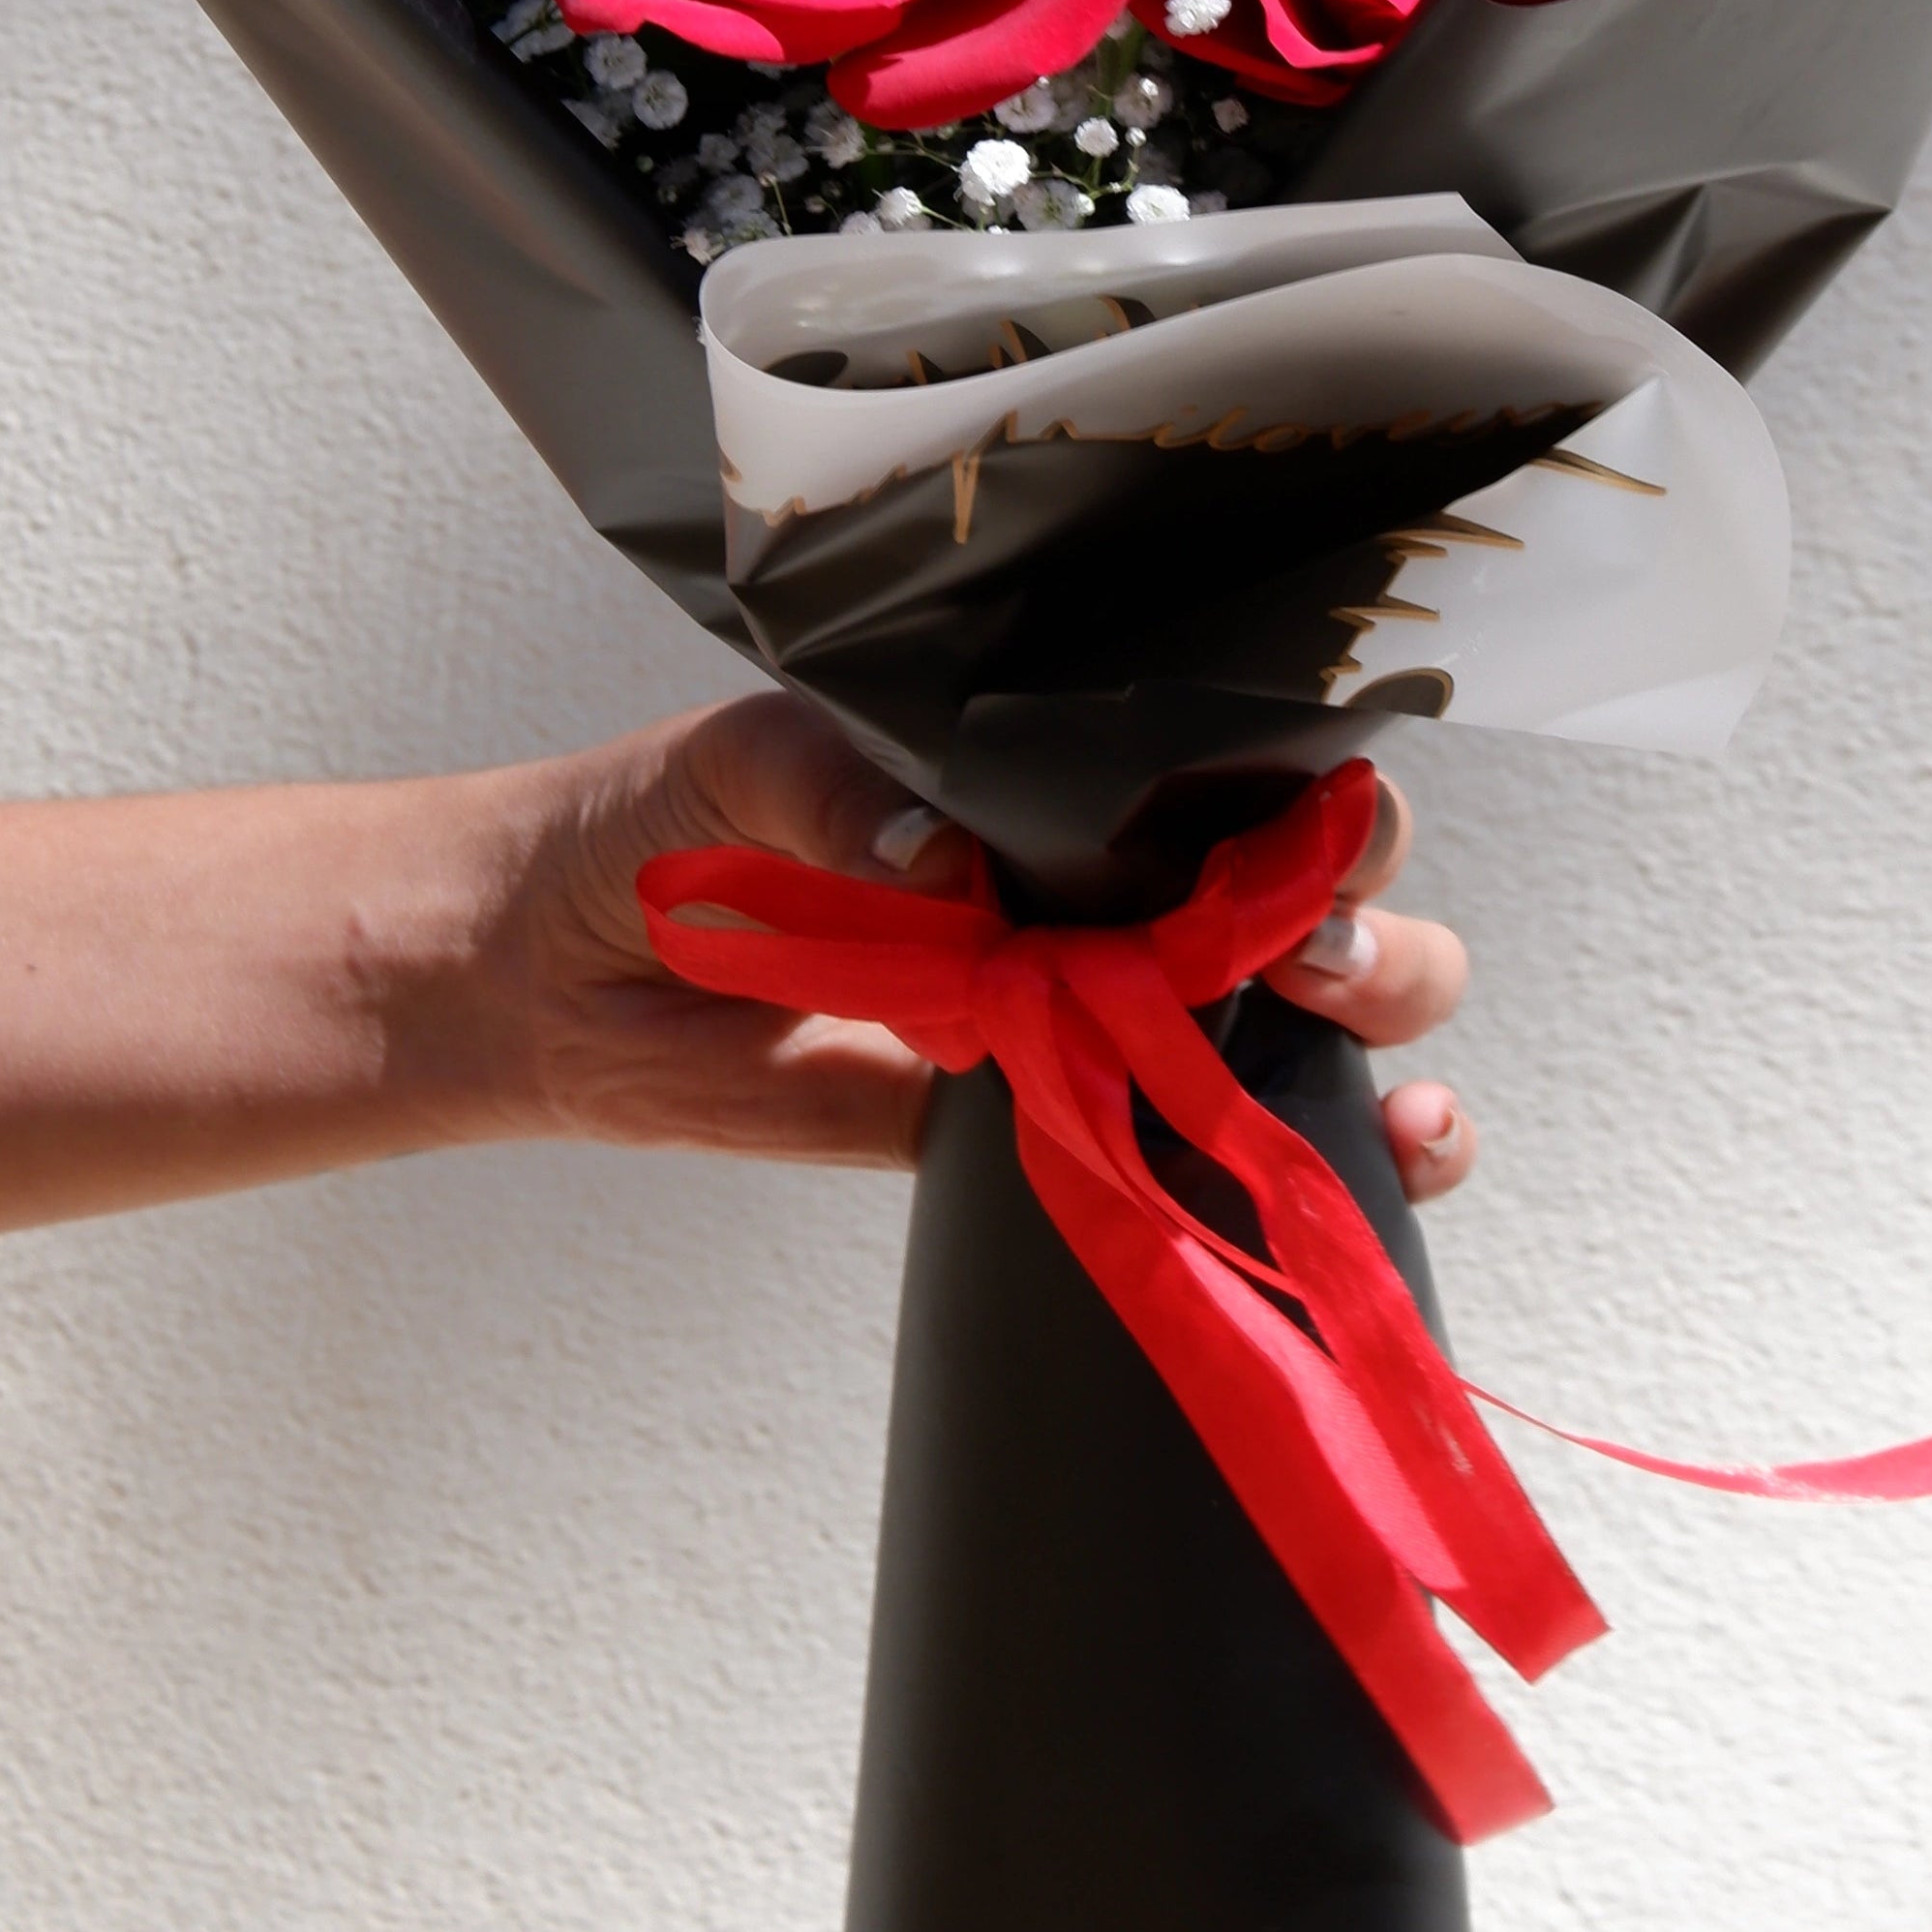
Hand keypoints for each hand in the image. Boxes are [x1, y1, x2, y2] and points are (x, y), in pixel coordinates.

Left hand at [417, 690, 1476, 1199]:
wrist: (549, 975)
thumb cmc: (653, 825)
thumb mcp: (753, 761)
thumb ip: (854, 793)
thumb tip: (947, 865)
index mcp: (1065, 781)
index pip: (1245, 776)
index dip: (1316, 810)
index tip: (1303, 854)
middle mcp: (1110, 891)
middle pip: (1320, 907)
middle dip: (1371, 936)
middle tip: (1312, 965)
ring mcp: (1097, 1020)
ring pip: (1308, 1032)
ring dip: (1383, 1055)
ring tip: (1376, 1082)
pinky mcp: (1046, 1136)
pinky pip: (1194, 1160)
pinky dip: (1318, 1170)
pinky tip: (1379, 1167)